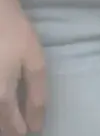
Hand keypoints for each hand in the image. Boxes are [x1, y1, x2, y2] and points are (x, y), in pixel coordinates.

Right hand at [0, 0, 45, 135]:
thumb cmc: (14, 33)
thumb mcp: (33, 61)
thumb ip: (36, 94)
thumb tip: (36, 125)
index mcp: (1, 96)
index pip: (10, 127)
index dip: (20, 131)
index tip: (28, 132)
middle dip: (7, 128)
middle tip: (18, 127)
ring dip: (1, 117)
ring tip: (10, 117)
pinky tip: (3, 98)